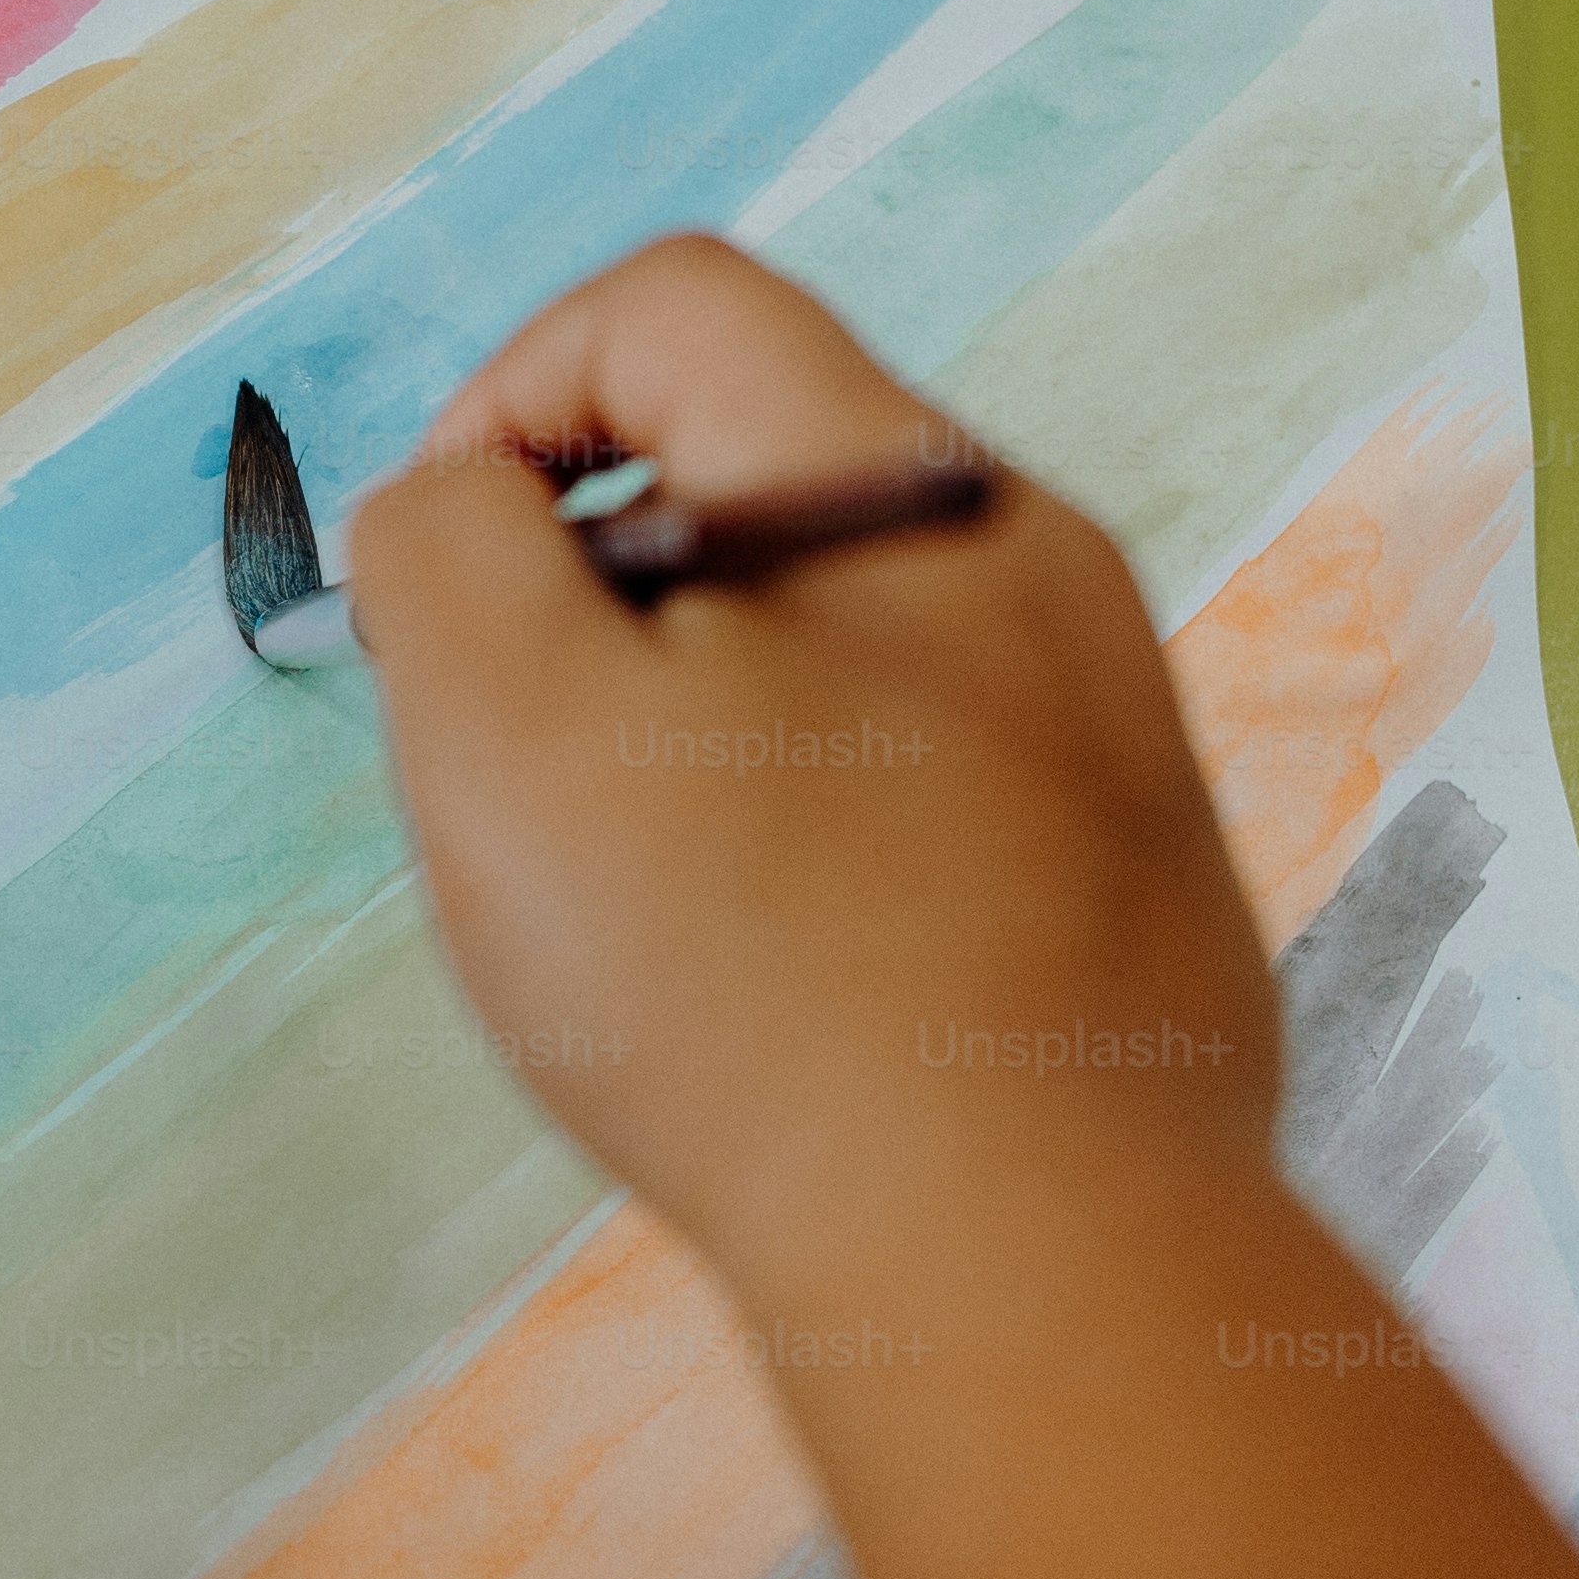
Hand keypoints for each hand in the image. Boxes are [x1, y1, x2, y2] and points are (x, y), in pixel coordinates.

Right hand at [343, 235, 1276, 1299]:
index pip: (674, 308)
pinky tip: (781, 1002)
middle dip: (600, 594)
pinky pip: (929, 799)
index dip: (508, 404)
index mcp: (904, 485)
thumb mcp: (506, 721)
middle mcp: (1043, 574)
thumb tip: (464, 508)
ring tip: (653, 909)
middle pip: (756, 478)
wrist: (1033, 1270)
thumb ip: (445, 548)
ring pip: (844, 650)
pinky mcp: (1133, 889)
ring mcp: (1111, 736)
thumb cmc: (754, 989)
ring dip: (702, 734)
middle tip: (531, 773)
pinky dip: (814, 853)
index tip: (446, 587)